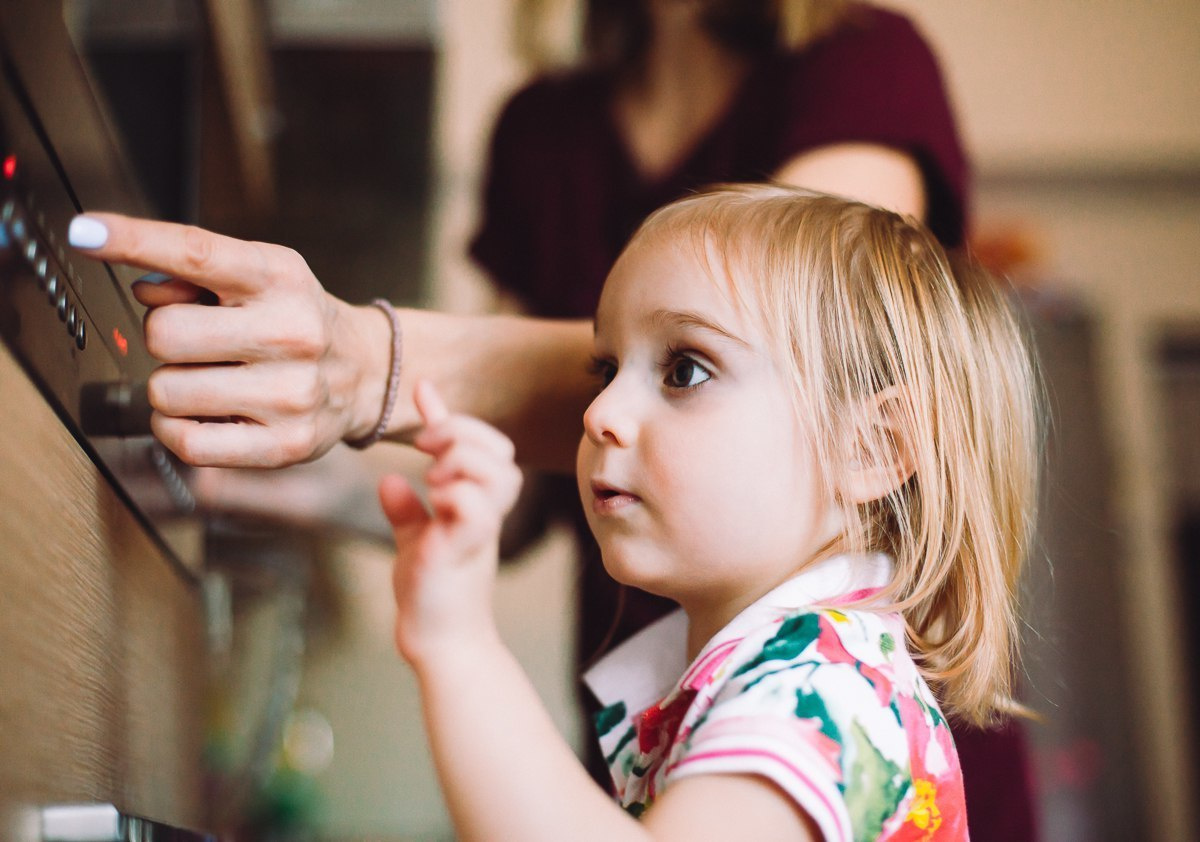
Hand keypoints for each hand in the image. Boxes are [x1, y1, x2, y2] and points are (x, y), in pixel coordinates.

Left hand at [69, 213, 390, 466]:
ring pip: (167, 391)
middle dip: (164, 339)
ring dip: (171, 387)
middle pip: (163, 333)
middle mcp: (292, 332)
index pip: (196, 251)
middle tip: (198, 343)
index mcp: (280, 278)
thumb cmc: (297, 319)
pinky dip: (177, 428)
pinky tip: (205, 414)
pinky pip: (186, 441)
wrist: (365, 373)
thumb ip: (196, 274)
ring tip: (210, 380)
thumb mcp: (260, 276)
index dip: (134, 239)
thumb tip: (143, 291)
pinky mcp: (285, 444)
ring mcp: (291, 393)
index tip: (87, 231)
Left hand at [379, 380, 521, 666]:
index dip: (451, 414)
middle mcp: (485, 511)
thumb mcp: (415, 538)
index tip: (422, 387)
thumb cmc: (431, 593)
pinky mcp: (466, 549)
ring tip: (432, 476)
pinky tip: (433, 500)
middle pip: (499, 450)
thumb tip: (391, 480)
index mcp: (476, 502)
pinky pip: (477, 507)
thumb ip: (407, 508)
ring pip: (498, 472)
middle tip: (423, 445)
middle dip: (462, 431)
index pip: (479, 447)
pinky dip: (456, 493)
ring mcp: (480, 528)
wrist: (437, 640)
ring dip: (462, 461)